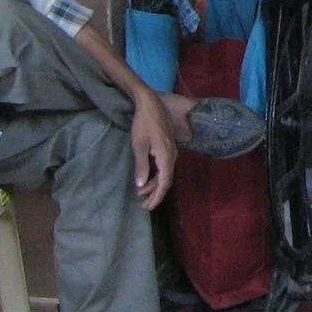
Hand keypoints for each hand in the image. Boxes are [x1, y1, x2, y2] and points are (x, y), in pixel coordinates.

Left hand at [129, 92, 176, 210]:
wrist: (150, 104)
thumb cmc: (143, 124)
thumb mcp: (139, 146)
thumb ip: (141, 166)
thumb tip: (141, 186)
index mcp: (166, 157)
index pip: (164, 182)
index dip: (157, 197)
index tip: (148, 207)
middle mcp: (172, 155)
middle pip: (166, 180)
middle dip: (155, 194)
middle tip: (144, 206)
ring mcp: (171, 150)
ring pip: (165, 173)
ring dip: (154, 184)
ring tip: (142, 194)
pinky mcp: (168, 146)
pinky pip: (164, 166)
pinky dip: (156, 175)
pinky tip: (147, 177)